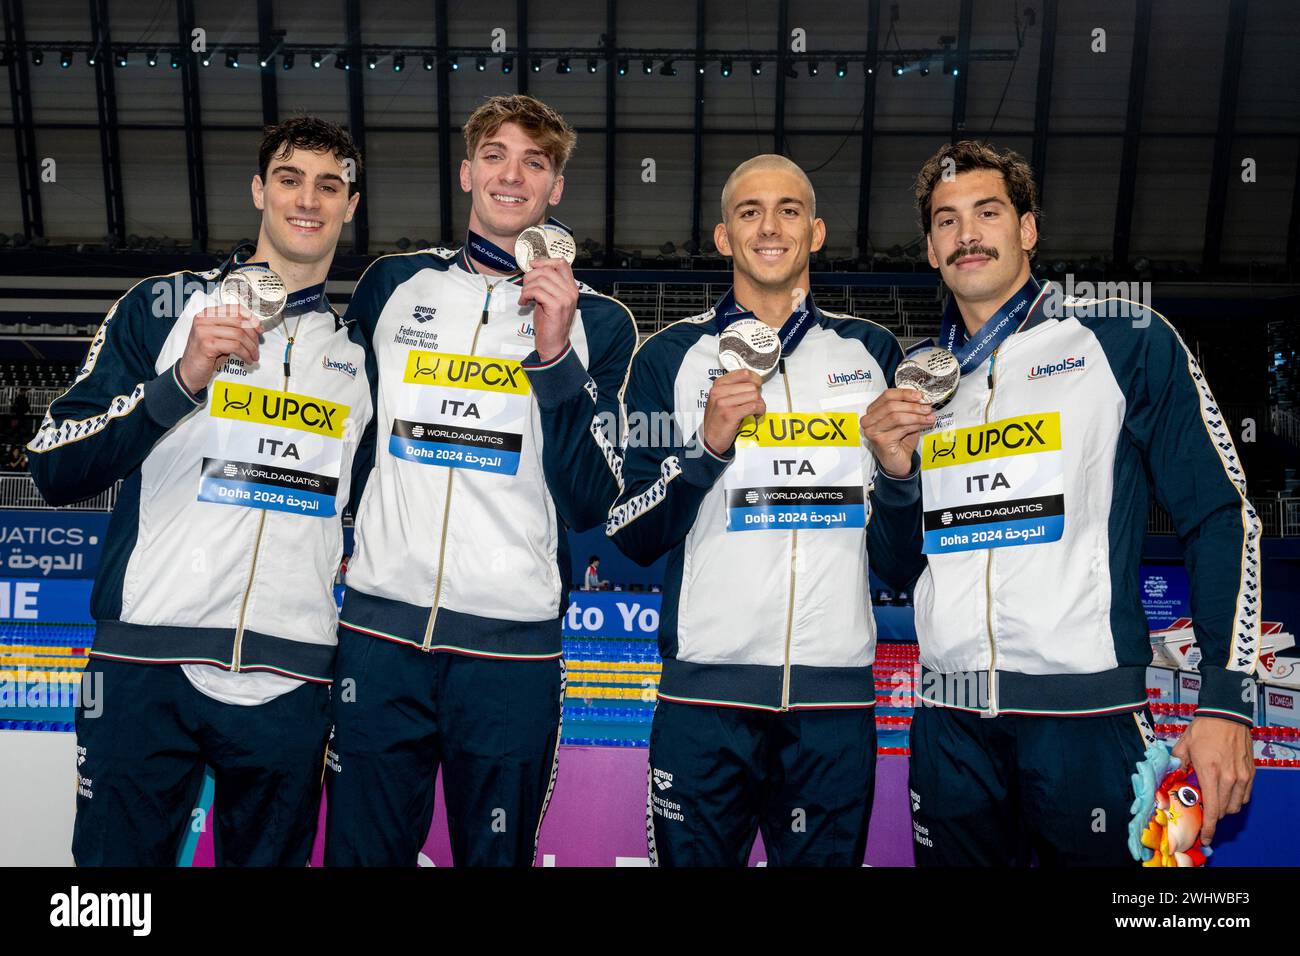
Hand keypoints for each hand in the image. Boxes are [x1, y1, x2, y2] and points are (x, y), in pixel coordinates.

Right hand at [179, 303, 260, 393]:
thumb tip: (255, 327)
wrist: (189, 372)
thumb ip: (233, 329)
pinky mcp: (207, 344)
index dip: (250, 317)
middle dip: (253, 335)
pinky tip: (247, 360)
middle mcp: (203, 319)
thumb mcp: (220, 337)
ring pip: (239, 334)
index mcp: (207, 314)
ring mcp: (203, 331)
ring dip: (251, 347)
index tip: (259, 329)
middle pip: (238, 321)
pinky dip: (245, 354)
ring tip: (254, 356)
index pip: (234, 308)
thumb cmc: (206, 355)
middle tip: (256, 347)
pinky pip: (235, 346)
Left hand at [518, 258, 579, 362]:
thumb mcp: (551, 299)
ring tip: (524, 297)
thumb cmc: (550, 322)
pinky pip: (536, 291)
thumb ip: (548, 284)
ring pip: (540, 280)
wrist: (554, 343)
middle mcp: (571, 291)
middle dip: (531, 276)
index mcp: (571, 287)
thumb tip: (534, 269)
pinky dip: (526, 295)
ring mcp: (565, 298)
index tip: (532, 265)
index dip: (545, 261)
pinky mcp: (556, 306)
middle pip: (547, 270)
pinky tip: (524, 303)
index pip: (562, 263)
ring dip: (527, 287)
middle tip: (525, 287)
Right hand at [699, 370, 764, 454]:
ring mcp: (723, 403)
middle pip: (751, 386)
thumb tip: (755, 382)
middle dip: (758, 395)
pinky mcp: (730, 414)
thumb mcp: (721, 398)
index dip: (755, 379)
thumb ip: (734, 388)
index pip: (744, 373)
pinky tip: (756, 415)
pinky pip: (753, 406)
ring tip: (755, 411)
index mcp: (718, 384)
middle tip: (755, 404)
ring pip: (754, 396)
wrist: (709, 438)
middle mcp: (719, 391)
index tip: (757, 387)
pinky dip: (760, 411)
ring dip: (760, 404)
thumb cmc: (718, 418)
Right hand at [860, 387, 933, 477]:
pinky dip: (915, 424)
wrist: (897, 463)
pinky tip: (924, 424)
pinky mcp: (879, 440)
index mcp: (873, 411)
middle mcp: (868, 420)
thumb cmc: (900, 441)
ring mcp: (872, 431)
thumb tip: (922, 399)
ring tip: (929, 417)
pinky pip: (900, 428)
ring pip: (896, 416)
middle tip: (927, 408)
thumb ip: (908, 408)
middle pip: (891, 405)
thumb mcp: (905, 420)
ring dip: (916, 415)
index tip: (919, 395)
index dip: (904, 393)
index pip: (887, 395)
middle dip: (912, 406)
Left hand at [1172, 715, 1254, 844]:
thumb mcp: (1183, 746)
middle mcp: (1229, 778)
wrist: (1226, 714)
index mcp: (1210, 773)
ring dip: (1225, 809)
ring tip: (1214, 800)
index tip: (1205, 837)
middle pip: (1224, 811)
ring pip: (1236, 806)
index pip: (1213, 810)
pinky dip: (1236, 799)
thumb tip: (1171, 778)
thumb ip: (1177, 765)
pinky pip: (1245, 796)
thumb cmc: (1203, 729)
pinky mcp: (1251, 773)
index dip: (1209, 828)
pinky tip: (1225, 792)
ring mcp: (1242, 776)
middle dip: (1214, 817)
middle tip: (1204, 814)